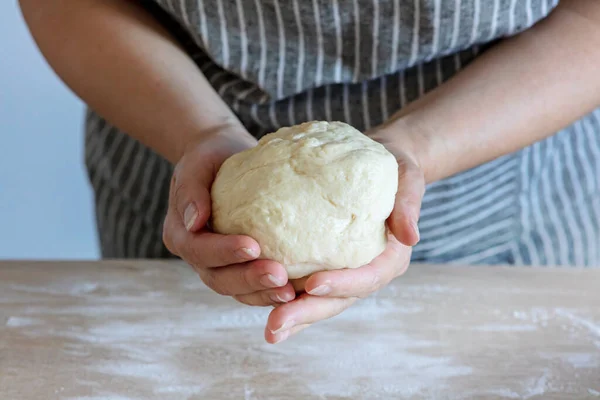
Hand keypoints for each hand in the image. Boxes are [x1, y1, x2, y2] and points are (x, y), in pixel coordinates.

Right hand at [162, 127, 295, 305]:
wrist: (223, 159)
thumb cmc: (210, 157)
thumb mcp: (197, 163)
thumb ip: (191, 190)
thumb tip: (194, 220)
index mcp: (180, 234)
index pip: (198, 250)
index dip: (223, 252)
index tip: (252, 246)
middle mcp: (198, 257)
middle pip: (218, 278)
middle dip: (249, 280)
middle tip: (279, 275)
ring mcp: (219, 266)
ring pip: (237, 290)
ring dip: (263, 293)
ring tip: (290, 291)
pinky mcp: (241, 268)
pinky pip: (254, 288)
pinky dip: (272, 292)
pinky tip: (296, 292)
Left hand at [264, 128, 425, 343]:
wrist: (385, 168)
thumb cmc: (396, 171)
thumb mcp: (408, 179)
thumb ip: (408, 205)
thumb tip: (411, 236)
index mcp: (389, 258)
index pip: (368, 278)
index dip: (342, 284)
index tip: (313, 284)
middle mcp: (367, 272)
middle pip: (338, 300)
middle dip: (307, 313)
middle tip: (276, 325)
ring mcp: (345, 273)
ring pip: (319, 301)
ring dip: (293, 316)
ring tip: (269, 329)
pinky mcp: (326, 265)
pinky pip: (305, 286)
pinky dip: (285, 298)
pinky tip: (261, 303)